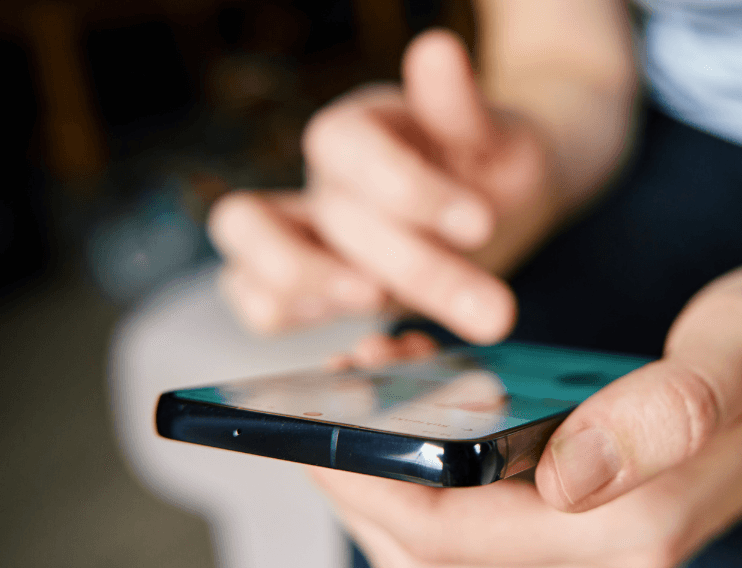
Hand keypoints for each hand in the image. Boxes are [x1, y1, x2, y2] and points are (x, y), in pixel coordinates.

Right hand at [209, 29, 560, 342]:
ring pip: (245, 256)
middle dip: (414, 265)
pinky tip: (377, 343)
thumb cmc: (488, 160)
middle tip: (489, 309)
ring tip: (384, 310)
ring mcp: (304, 237)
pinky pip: (258, 305)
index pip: (346, 144)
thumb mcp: (496, 135)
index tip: (480, 225)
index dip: (407, 187)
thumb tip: (437, 51)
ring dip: (310, 288)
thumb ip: (463, 108)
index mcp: (360, 128)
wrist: (494, 199)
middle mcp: (322, 182)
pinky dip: (298, 326)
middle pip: (330, 217)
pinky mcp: (307, 290)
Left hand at [308, 265, 741, 567]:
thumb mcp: (739, 353)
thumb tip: (568, 476)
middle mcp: (608, 559)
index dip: (370, 485)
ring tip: (370, 400)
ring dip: (390, 491)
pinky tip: (428, 414)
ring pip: (450, 557)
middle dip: (360, 491)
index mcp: (633, 524)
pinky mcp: (592, 528)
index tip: (321, 418)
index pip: (453, 534)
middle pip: (433, 560)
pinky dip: (434, 488)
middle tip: (326, 406)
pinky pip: (483, 533)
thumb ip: (666, 412)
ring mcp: (598, 551)